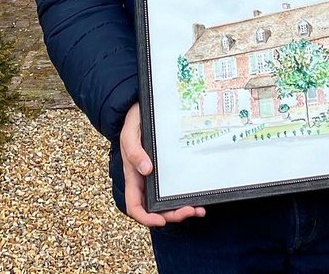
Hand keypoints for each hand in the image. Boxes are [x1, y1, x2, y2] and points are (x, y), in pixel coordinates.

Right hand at [120, 102, 206, 226]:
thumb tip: (146, 169)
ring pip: (166, 201)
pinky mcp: (167, 168)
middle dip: (172, 214)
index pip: (134, 206)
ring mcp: (156, 176)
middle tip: (190, 210)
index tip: (161, 220)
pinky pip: (174, 187)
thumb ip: (134, 151)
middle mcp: (144, 180)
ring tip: (198, 208)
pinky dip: (185, 195)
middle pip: (155, 208)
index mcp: (133, 175)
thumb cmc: (132, 121)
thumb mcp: (130, 134)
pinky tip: (197, 197)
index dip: (146, 218)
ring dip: (181, 209)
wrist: (140, 108)